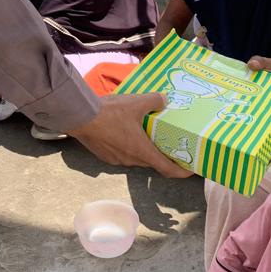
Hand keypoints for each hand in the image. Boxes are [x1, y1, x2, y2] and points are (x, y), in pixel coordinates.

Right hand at [68, 93, 191, 178]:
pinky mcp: (105, 156)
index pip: (167, 169)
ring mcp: (117, 160)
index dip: (182, 171)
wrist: (79, 116)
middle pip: (152, 162)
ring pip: (136, 157)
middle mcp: (131, 160)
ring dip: (143, 149)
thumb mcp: (136, 102)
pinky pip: (122, 154)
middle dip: (162, 155)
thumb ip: (154, 101)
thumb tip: (164, 100)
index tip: (191, 169)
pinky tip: (125, 131)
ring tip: (146, 133)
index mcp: (142, 151)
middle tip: (170, 142)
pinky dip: (128, 146)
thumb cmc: (110, 112)